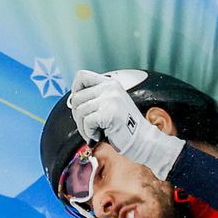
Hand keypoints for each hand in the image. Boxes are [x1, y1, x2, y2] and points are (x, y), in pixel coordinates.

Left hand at [68, 70, 182, 178]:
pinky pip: (87, 122)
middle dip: (77, 116)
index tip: (78, 105)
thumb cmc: (127, 128)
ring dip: (83, 127)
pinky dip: (89, 133)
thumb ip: (96, 99)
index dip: (75, 90)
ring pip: (80, 111)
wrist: (143, 141)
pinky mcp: (108, 113)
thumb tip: (73, 102)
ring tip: (94, 133)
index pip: (82, 76)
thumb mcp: (112, 105)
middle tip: (87, 127)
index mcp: (111, 84)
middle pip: (77, 97)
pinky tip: (99, 135)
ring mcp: (110, 99)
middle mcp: (110, 88)